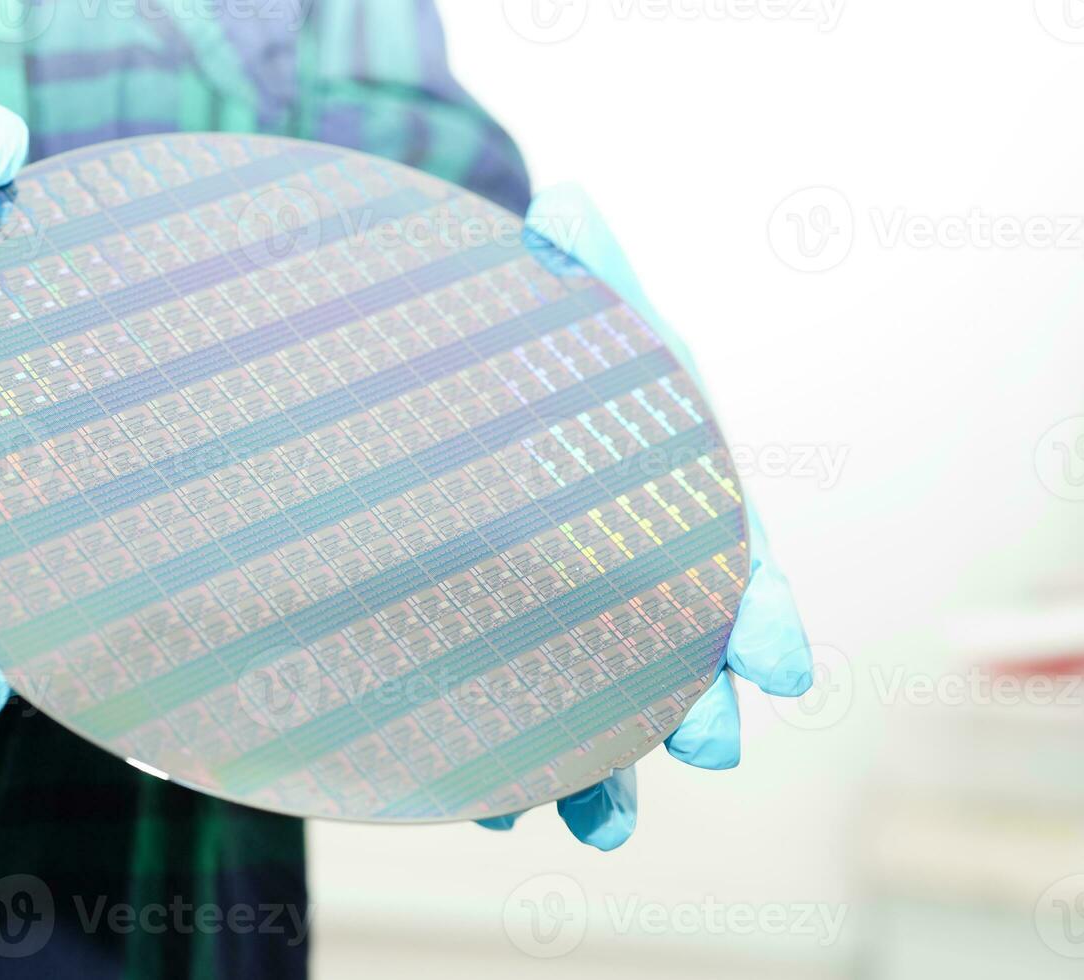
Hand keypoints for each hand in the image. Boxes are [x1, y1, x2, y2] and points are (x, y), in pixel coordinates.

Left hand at [478, 185, 813, 846]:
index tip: (778, 665)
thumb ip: (568, 268)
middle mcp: (633, 572)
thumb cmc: (529, 351)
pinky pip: (509, 721)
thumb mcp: (556, 304)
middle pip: (680, 654)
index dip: (758, 610)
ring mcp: (567, 622)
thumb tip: (562, 205)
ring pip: (600, 709)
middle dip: (699, 704)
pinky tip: (486, 799)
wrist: (448, 391)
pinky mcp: (496, 654)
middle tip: (709, 746)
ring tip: (597, 827)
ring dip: (607, 769)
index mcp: (674, 499)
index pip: (732, 560)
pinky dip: (504, 764)